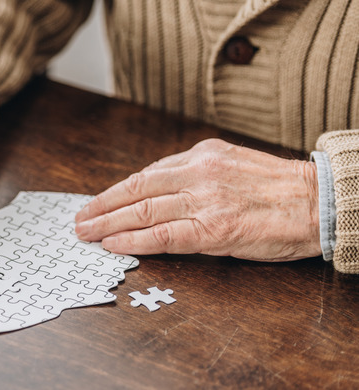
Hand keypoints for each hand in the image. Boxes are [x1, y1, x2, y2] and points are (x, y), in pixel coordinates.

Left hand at [75, 139, 321, 261]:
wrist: (319, 201)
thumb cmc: (277, 188)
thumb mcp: (231, 163)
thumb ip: (194, 173)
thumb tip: (156, 188)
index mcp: (201, 155)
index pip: (145, 174)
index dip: (115, 191)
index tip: (96, 201)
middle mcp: (197, 173)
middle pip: (135, 190)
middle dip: (101, 206)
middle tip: (79, 219)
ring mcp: (204, 201)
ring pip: (142, 211)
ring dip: (107, 224)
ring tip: (86, 233)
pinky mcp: (213, 229)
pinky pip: (163, 236)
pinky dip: (133, 241)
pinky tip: (113, 245)